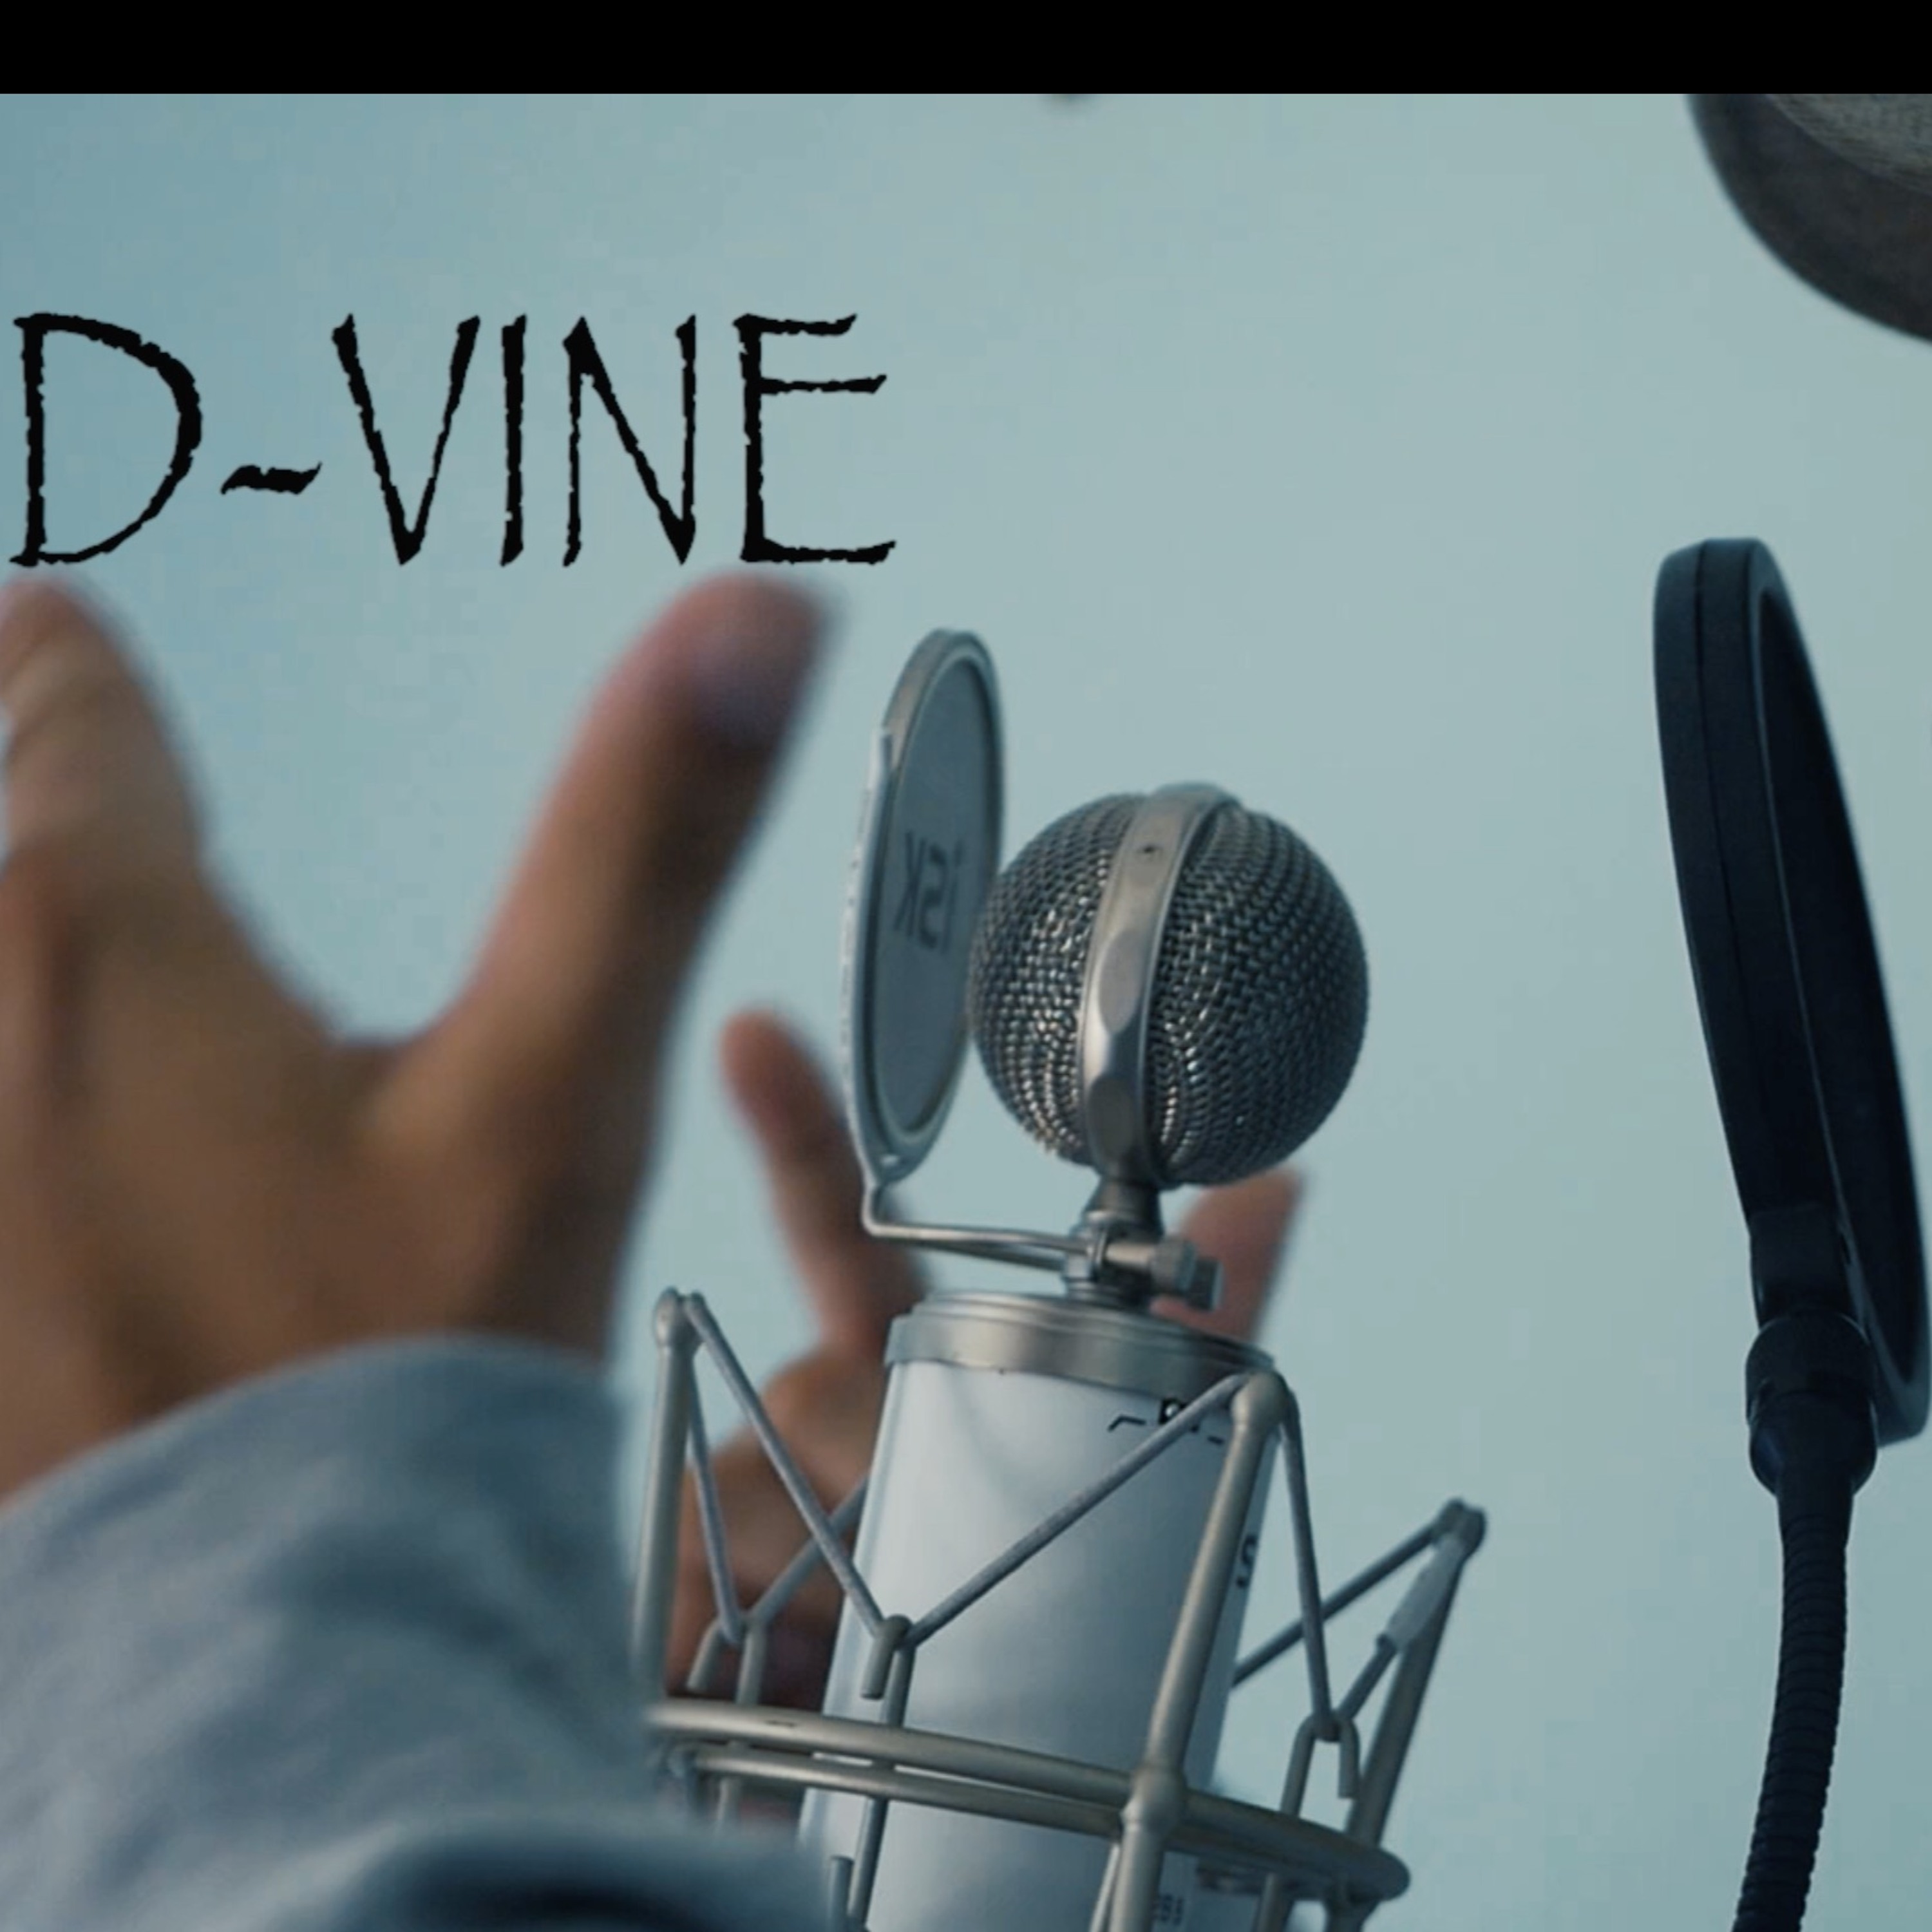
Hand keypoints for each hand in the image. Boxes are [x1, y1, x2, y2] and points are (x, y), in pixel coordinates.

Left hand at [0, 574, 820, 1500]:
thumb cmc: (398, 1377)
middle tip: (63, 792)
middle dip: (25, 803)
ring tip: (88, 996)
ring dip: (16, 947)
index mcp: (98, 926)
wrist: (257, 1665)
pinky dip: (21, 1085)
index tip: (71, 650)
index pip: (61, 702)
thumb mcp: (552, 1097)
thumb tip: (761, 614)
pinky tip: (72, 1167)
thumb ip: (645, 837)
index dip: (83, 678)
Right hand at [667, 1009, 1302, 1707]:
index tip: (755, 1033)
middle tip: (908, 1532)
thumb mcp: (1121, 1468)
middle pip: (818, 1381)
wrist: (947, 1800)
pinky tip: (775, 1692)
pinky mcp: (670, 1607)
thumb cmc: (1023, 1602)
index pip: (837, 1232)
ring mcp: (735, 1504)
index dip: (801, 1128)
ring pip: (752, 1489)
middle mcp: (805, 1414)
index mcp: (894, 1366)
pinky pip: (683, 1600)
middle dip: (864, 1450)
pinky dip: (733, 1651)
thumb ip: (1189, 1337)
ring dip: (816, 1573)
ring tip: (865, 1648)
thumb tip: (1283, 1182)